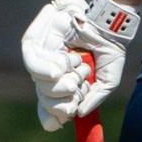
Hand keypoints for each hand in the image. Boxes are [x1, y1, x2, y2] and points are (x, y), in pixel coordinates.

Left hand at [20, 0, 140, 131]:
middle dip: (61, 101)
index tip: (65, 117)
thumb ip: (94, 98)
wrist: (108, 24)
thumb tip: (78, 113)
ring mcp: (42, 57)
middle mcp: (51, 71)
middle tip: (78, 88)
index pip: (50, 104)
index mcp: (64, 81)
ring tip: (79, 71)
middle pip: (44, 98)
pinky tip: (61, 68)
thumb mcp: (108, 81)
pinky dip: (47, 70)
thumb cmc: (109, 49)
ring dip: (60, 84)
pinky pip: (32, 63)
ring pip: (39, 83)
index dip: (55, 114)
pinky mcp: (34, 41)